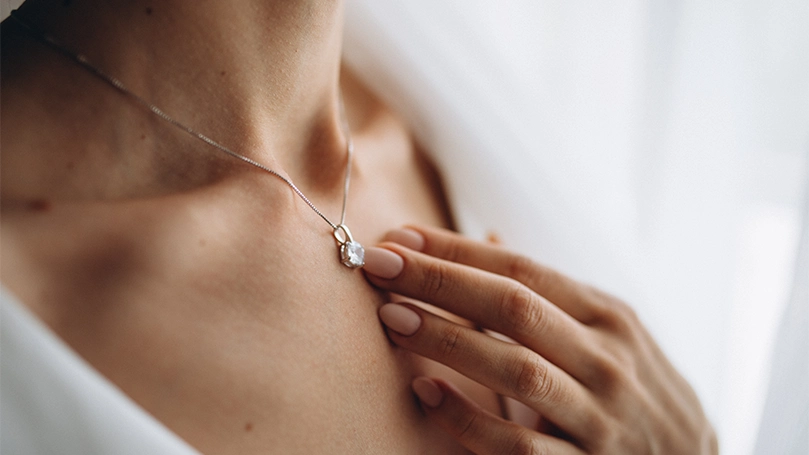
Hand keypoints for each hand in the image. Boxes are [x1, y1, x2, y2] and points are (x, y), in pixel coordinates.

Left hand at [362, 226, 717, 454]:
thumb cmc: (632, 387)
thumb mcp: (606, 330)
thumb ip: (547, 291)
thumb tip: (484, 235)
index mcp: (609, 316)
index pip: (523, 269)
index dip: (458, 251)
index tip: (401, 237)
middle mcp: (608, 359)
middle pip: (513, 308)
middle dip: (440, 281)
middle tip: (381, 264)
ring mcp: (600, 417)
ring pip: (515, 370)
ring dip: (445, 339)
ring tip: (392, 317)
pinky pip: (515, 446)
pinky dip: (467, 418)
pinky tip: (425, 392)